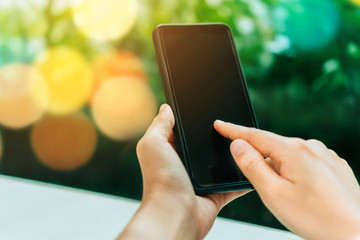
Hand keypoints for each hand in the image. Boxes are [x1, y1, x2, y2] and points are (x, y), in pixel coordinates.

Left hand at [118, 105, 248, 239]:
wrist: (176, 213)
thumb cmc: (161, 179)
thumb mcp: (153, 144)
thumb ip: (159, 125)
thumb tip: (166, 108)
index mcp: (168, 152)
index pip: (180, 131)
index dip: (190, 120)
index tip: (205, 108)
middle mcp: (184, 166)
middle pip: (202, 145)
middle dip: (214, 136)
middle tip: (230, 123)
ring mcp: (200, 180)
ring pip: (220, 163)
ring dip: (230, 155)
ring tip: (244, 141)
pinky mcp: (215, 194)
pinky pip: (233, 184)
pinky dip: (242, 177)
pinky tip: (252, 164)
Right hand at [215, 121, 359, 239]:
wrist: (355, 235)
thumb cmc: (316, 218)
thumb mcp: (273, 193)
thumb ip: (252, 165)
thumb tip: (238, 144)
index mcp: (293, 151)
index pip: (255, 135)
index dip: (233, 130)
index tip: (220, 124)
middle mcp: (311, 147)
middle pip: (272, 147)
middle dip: (261, 161)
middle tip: (265, 189)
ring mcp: (325, 156)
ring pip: (290, 157)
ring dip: (281, 170)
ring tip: (291, 198)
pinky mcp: (334, 166)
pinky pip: (306, 162)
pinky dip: (297, 173)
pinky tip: (305, 194)